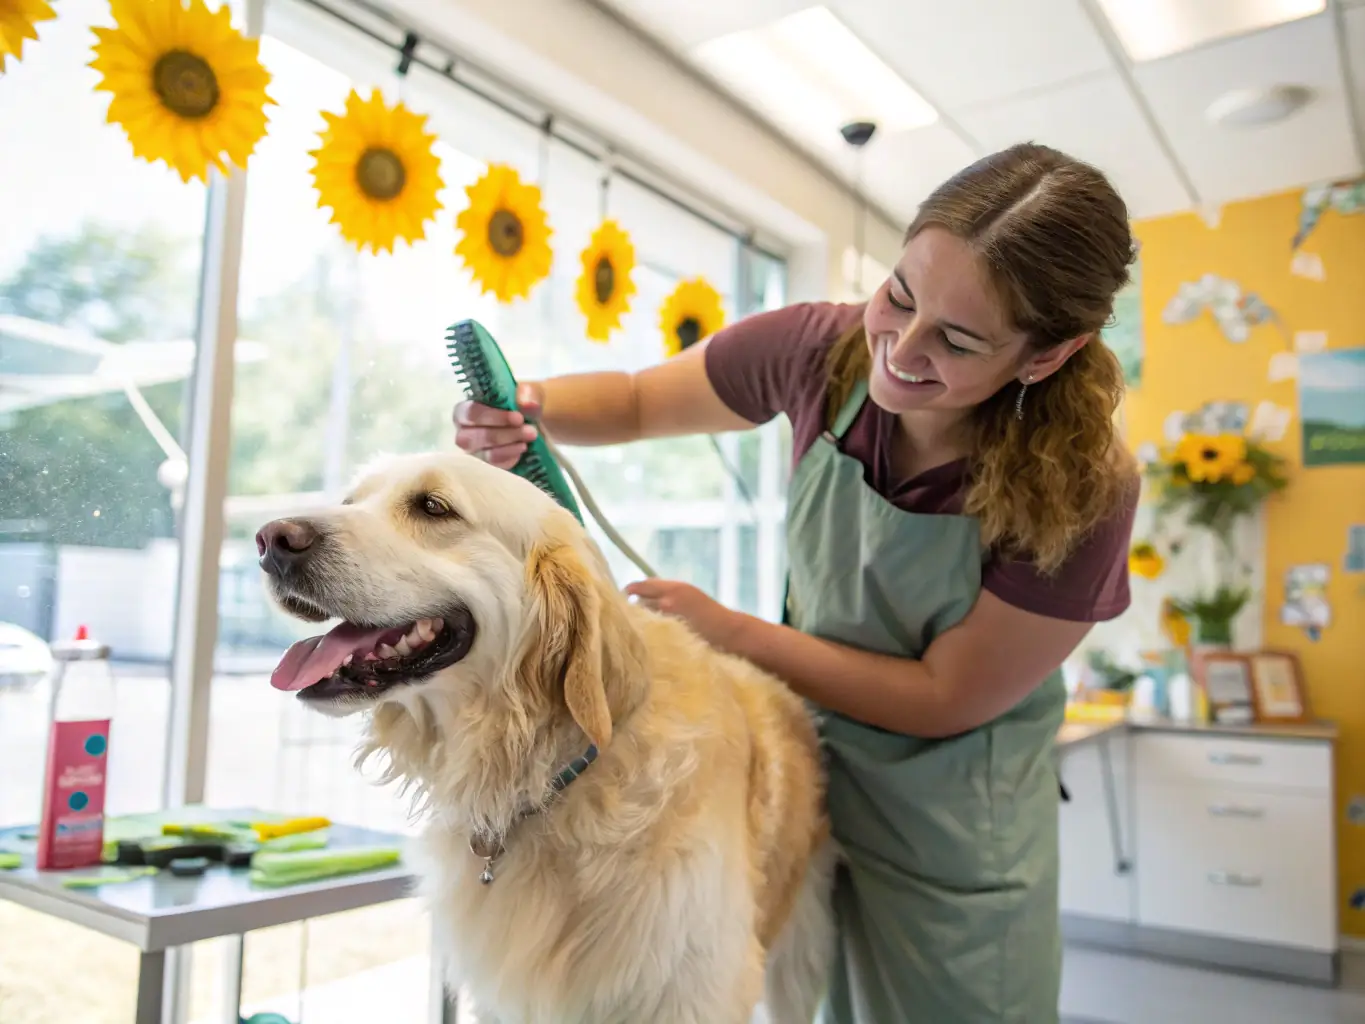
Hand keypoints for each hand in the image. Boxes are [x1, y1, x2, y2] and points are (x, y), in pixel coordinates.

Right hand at [452, 382, 544, 468]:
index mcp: (466, 409)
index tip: (518, 418)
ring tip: (529, 439)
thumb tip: (527, 404)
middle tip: (530, 431)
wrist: (538, 427)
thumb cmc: (525, 407)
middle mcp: (464, 432)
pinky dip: (510, 458)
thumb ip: (528, 394)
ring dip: (509, 447)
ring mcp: (473, 452)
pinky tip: (522, 449)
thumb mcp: (531, 394)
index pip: (469, 413)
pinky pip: (494, 468)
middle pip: (471, 438)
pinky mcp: (485, 467)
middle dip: (502, 435)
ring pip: (483, 455)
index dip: (492, 417)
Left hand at [625, 579, 745, 651]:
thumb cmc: (708, 613)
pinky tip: (649, 638)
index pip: (641, 585)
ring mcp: (669, 619)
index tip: (624, 596)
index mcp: (675, 588)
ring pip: (642, 618)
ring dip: (639, 622)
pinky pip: (650, 633)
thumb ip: (667, 593)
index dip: (630, 590)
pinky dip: (646, 634)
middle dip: (632, 608)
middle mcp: (669, 600)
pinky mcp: (670, 635)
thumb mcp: (688, 594)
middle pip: (638, 602)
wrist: (729, 631)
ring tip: (641, 629)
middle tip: (627, 615)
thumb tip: (641, 593)